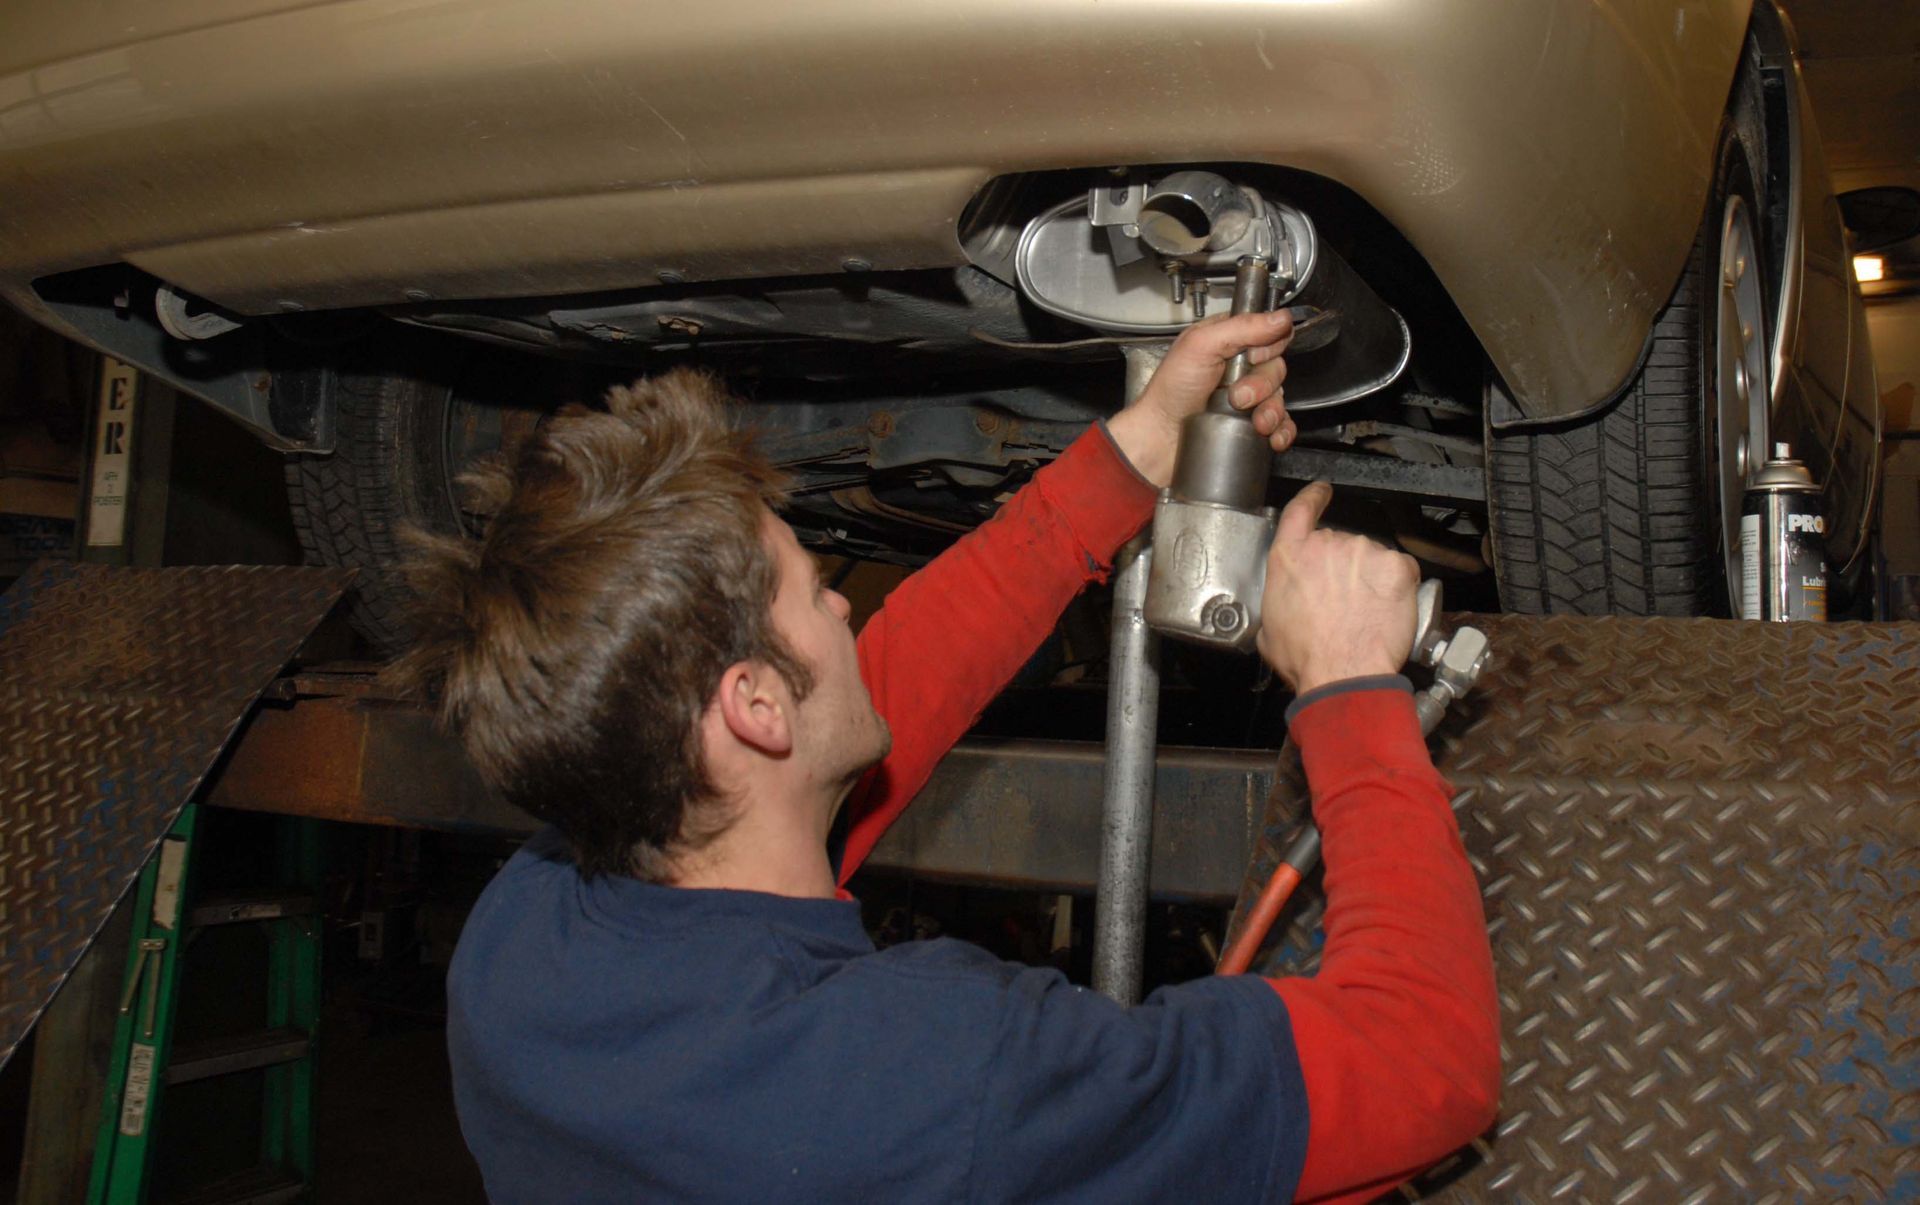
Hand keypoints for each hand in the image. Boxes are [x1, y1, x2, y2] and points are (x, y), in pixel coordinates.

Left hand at [1106, 310, 1295, 485]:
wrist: (1159, 438)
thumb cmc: (1171, 390)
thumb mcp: (1201, 346)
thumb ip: (1242, 328)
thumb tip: (1281, 317)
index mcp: (1228, 340)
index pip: (1270, 334)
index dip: (1269, 347)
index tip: (1252, 359)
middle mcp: (1238, 367)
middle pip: (1276, 368)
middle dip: (1263, 385)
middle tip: (1238, 397)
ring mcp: (1245, 398)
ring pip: (1279, 397)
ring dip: (1272, 411)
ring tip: (1254, 422)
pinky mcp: (1248, 424)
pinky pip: (1280, 424)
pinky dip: (1282, 431)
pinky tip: (1272, 438)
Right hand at [1255, 482, 1418, 694]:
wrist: (1343, 673)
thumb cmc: (1307, 656)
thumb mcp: (1269, 627)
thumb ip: (1279, 599)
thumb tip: (1285, 603)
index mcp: (1290, 556)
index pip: (1302, 509)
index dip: (1314, 497)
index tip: (1322, 492)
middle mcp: (1326, 545)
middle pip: (1340, 543)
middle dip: (1344, 568)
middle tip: (1344, 602)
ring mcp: (1363, 551)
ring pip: (1371, 557)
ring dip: (1370, 578)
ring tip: (1364, 613)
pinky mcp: (1395, 566)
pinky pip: (1400, 569)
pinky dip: (1397, 586)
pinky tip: (1385, 610)